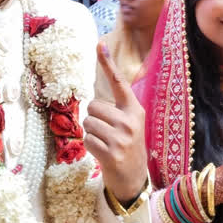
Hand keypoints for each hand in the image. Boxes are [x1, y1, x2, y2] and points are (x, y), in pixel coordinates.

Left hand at [83, 43, 147, 203]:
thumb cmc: (127, 146)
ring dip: (91, 133)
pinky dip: (89, 146)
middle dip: (93, 118)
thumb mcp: (130, 124)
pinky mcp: (111, 154)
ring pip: (88, 123)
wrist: (134, 179)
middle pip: (93, 106)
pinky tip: (102, 153)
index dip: (108, 63)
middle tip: (105, 131)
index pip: (119, 82)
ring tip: (104, 142)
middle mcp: (130, 121)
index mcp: (135, 110)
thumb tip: (94, 99)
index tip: (100, 43)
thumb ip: (116, 109)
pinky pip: (87, 140)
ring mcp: (121, 138)